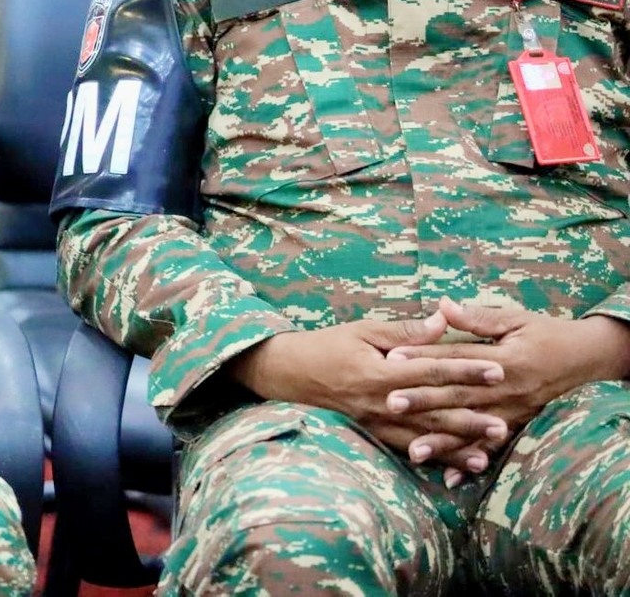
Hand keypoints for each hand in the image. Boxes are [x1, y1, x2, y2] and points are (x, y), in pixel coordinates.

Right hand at [230, 314, 509, 474]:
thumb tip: (443, 321)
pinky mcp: (368, 435)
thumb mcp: (363, 330)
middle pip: (433, 412)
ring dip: (455, 448)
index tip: (497, 369)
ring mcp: (374, 423)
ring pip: (422, 438)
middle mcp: (380, 402)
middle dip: (471, 417)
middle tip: (505, 422)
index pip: (432, 371)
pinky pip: (403, 450)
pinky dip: (429, 459)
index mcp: (381, 371)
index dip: (466, 370)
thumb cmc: (325, 346)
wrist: (285, 374)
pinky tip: (450, 468)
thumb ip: (405, 331)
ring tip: (486, 455)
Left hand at [385, 299, 629, 484]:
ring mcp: (513, 411)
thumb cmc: (544, 333)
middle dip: (424, 400)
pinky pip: (491, 448)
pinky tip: (450, 478)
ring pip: (472, 428)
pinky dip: (470, 462)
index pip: (456, 357)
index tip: (392, 358)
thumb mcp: (514, 319)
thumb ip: (477, 317)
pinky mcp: (517, 426)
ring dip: (443, 441)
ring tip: (414, 452)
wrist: (583, 359)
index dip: (424, 356)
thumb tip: (442, 305)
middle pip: (459, 395)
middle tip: (390, 403)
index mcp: (504, 359)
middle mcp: (508, 389)